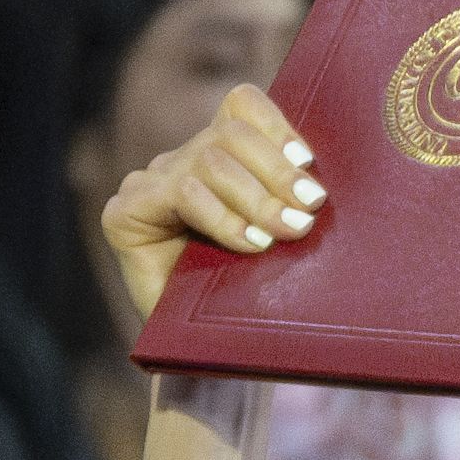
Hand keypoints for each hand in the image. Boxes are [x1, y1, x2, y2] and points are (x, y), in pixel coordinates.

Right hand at [99, 84, 320, 320]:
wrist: (210, 352)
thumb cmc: (253, 296)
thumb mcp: (280, 239)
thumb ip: (292, 201)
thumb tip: (332, 179)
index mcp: (218, 156)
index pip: (240, 107)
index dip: (276, 125)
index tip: (310, 162)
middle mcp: (181, 163)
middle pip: (231, 134)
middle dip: (278, 172)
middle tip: (310, 209)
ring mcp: (150, 185)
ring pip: (211, 160)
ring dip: (258, 197)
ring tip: (287, 232)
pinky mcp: (127, 213)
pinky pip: (182, 193)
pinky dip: (223, 218)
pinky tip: (249, 244)